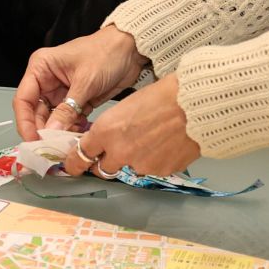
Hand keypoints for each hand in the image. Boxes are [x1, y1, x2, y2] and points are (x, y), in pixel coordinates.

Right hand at [13, 25, 147, 139]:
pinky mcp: (76, 101)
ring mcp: (62, 92)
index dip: (25, 122)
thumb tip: (51, 132)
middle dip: (43, 130)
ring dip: (59, 132)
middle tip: (50, 149)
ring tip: (68, 143)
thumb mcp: (85, 81)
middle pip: (36, 113)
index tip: (32, 139)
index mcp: (41, 68)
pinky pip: (68, 120)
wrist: (132, 50)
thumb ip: (67, 109)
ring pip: (52, 120)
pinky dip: (72, 129)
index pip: (23, 99)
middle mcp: (47, 81)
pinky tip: (80, 133)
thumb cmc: (107, 52)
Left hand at [63, 76, 199, 178]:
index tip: (72, 165)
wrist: (195, 105)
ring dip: (133, 160)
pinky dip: (154, 161)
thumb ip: (113, 128)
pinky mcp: (159, 172)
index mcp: (106, 131)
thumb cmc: (162, 96)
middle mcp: (119, 152)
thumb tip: (110, 141)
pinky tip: (166, 145)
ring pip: (129, 169)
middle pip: (102, 170)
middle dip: (104, 164)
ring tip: (151, 141)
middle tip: (112, 155)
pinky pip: (151, 170)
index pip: (80, 155)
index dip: (74, 162)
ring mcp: (140, 165)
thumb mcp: (127, 106)